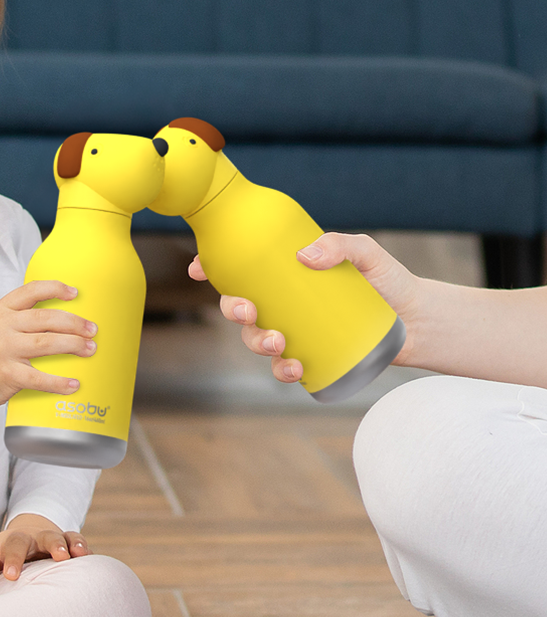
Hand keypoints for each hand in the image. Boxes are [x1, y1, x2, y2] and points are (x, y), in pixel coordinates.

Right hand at [0, 280, 97, 408]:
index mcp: (1, 310)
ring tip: (90, 349)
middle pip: (46, 318)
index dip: (55, 288)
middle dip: (74, 322)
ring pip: (46, 343)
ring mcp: (4, 350)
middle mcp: (2, 326)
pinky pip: (38, 378)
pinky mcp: (6, 374)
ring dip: (73, 345)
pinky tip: (74, 384)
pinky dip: (59, 382)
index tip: (75, 293)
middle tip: (92, 329)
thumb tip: (63, 322)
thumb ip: (20, 320)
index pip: (31, 291)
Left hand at [0, 513, 92, 588]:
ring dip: (63, 544)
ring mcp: (50, 538)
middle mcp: (30, 538)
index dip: (11, 560)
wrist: (30, 534)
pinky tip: (86, 556)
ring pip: (57, 537)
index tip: (11, 575)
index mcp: (10, 542)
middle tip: (54, 558)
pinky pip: (76, 539)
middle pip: (35, 538)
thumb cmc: (5, 554)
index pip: (8, 548)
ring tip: (68, 555)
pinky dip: (81, 546)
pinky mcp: (67, 542)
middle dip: (46, 546)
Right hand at [189, 233, 421, 382]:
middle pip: (240, 307)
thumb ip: (340, 245)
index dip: (212, 268)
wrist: (418, 321)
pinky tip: (293, 368)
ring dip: (257, 344)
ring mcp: (295, 332)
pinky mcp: (310, 357)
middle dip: (232, 310)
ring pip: (256, 340)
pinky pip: (283, 368)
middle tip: (247, 312)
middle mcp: (284, 304)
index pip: (241, 269)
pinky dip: (281, 371)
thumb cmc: (388, 281)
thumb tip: (304, 256)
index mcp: (287, 276)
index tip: (199, 268)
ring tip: (279, 344)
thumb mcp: (367, 253)